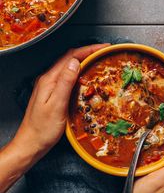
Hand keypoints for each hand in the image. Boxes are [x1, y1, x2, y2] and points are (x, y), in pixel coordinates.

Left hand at [12, 44, 108, 162]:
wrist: (30, 144)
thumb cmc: (42, 130)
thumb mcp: (56, 105)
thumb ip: (65, 82)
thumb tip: (75, 62)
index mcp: (49, 79)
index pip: (70, 57)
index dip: (88, 50)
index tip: (103, 48)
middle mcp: (48, 79)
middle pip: (69, 59)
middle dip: (88, 52)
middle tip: (104, 52)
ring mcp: (49, 86)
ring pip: (69, 67)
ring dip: (84, 61)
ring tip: (98, 60)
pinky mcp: (52, 93)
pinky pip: (67, 77)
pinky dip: (79, 72)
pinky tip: (86, 77)